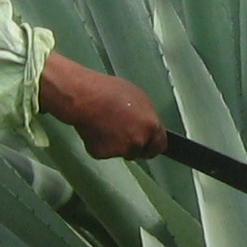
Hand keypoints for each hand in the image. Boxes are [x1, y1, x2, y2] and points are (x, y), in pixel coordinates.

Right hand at [39, 53, 165, 159]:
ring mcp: (121, 150)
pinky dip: (101, 144)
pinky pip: (105, 152)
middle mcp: (138, 141)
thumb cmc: (110, 92)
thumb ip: (146, 117)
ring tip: (107, 125)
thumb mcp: (139, 98)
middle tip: (122, 132)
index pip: (160, 145)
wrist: (86, 98)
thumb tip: (147, 125)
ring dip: (117, 144)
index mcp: (151, 126)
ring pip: (122, 152)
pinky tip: (96, 129)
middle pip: (140, 151)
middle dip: (134, 145)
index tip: (149, 146)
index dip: (153, 145)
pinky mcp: (103, 154)